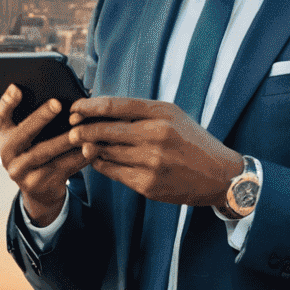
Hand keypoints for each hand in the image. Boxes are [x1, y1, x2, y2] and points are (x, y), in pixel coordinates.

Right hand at [0, 84, 89, 225]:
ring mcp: (21, 172)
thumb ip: (25, 114)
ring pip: (44, 153)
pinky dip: (78, 157)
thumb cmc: (34, 153)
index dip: (8, 103)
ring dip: (63, 140)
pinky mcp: (37, 185)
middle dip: (40, 117)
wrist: (37, 190)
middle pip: (23, 134)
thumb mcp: (25, 136)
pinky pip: (61, 168)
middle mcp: (7, 155)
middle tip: (57, 103)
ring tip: (80, 129)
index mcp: (5, 137)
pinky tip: (91, 147)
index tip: (18, 88)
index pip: (3, 116)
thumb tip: (24, 88)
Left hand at [68, 96, 242, 207]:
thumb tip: (99, 108)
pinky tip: (98, 159)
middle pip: (103, 130)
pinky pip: (111, 171)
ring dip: (89, 148)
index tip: (74, 109)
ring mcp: (151, 161)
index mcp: (161, 113)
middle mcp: (156, 135)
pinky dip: (100, 164)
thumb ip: (139, 113)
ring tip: (83, 144)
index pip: (113, 106)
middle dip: (81, 130)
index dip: (87, 107)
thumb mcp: (171, 116)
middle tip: (70, 130)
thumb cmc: (191, 141)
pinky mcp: (147, 183)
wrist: (220, 175)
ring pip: (104, 152)